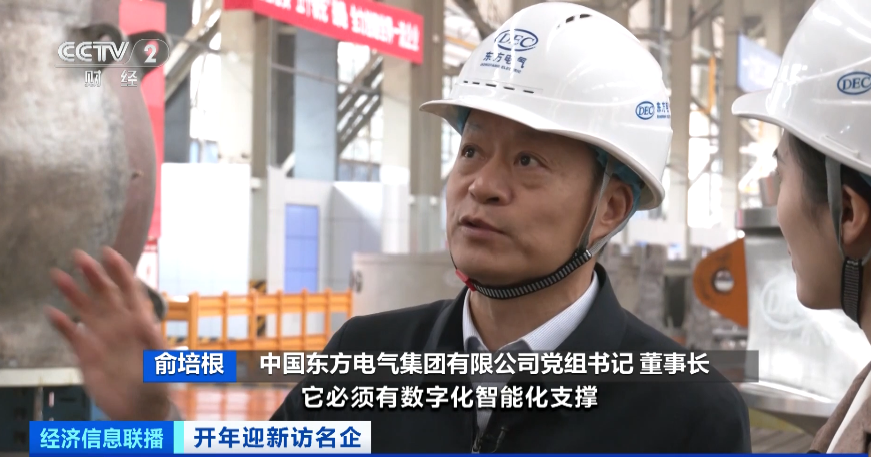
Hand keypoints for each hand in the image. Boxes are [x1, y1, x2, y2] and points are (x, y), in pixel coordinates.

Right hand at [46, 247, 170, 420]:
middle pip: (105, 295)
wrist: (142, 410)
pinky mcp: (87, 355)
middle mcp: (119, 325)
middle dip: (93, 275)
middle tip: (78, 256)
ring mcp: (102, 338)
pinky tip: (51, 312)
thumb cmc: (158, 383)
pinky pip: (73, 335)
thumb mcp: (162, 363)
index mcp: (140, 322)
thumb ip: (154, 343)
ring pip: (86, 310)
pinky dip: (62, 324)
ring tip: (58, 276)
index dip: (120, 272)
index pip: (129, 291)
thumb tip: (148, 324)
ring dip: (73, 293)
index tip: (108, 254)